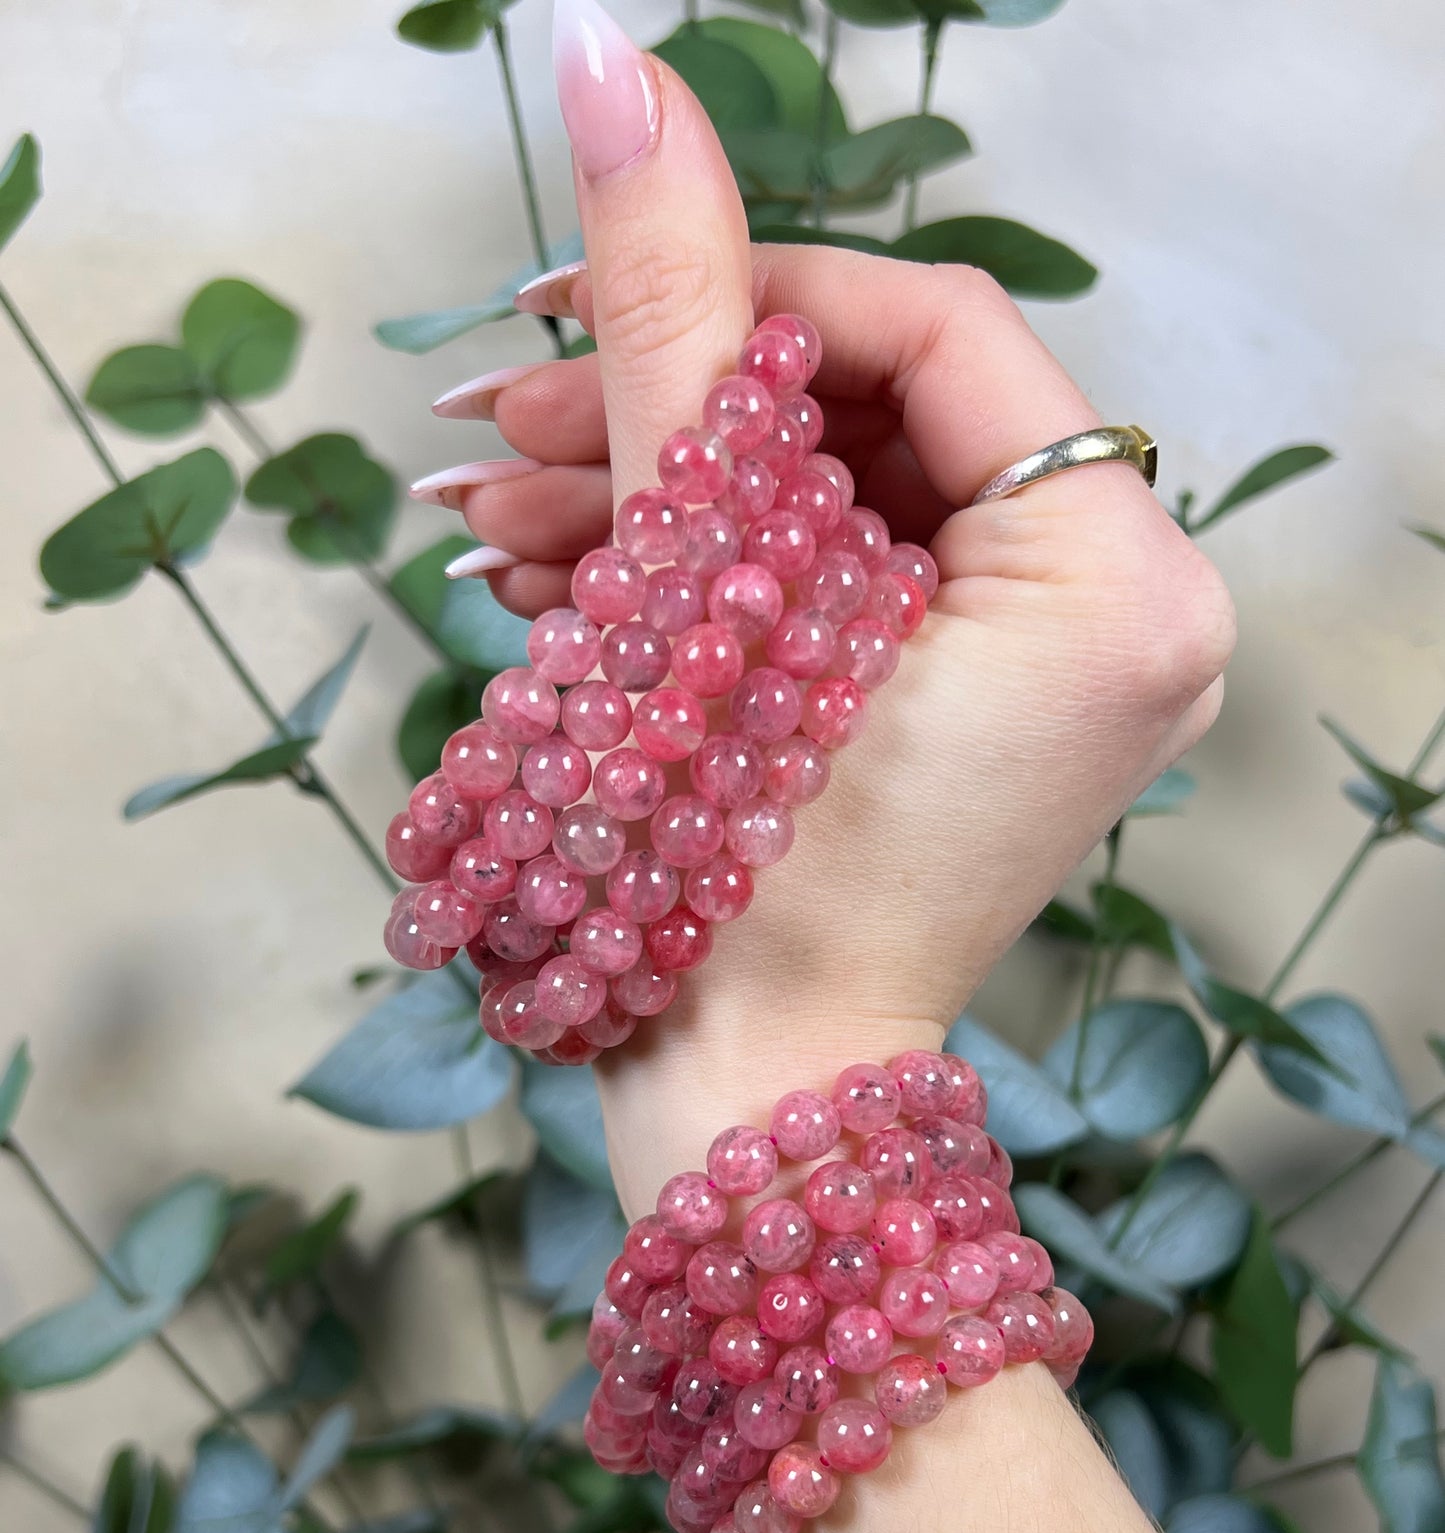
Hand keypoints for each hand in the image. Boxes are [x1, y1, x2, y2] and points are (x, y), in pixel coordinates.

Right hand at [422, 0, 1234, 1211]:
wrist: (748, 1098)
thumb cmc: (738, 882)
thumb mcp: (701, 572)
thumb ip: (677, 315)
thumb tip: (618, 64)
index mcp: (1114, 578)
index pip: (939, 332)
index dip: (748, 304)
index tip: (590, 316)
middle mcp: (1122, 617)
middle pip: (879, 420)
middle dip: (676, 412)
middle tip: (509, 415)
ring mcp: (1051, 673)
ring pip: (841, 504)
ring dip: (661, 493)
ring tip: (493, 510)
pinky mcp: (977, 711)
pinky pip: (844, 587)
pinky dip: (713, 574)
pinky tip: (559, 572)